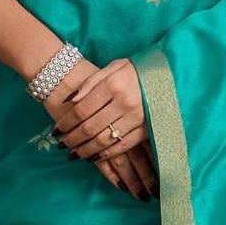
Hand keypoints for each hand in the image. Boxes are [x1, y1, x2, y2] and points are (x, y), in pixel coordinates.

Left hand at [41, 58, 159, 200]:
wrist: (169, 74)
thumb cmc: (136, 70)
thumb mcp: (113, 66)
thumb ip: (91, 83)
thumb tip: (70, 100)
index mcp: (113, 84)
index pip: (82, 110)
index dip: (66, 122)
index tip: (56, 131)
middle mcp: (124, 102)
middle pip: (90, 127)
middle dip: (72, 139)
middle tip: (61, 145)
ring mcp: (137, 118)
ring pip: (104, 140)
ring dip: (85, 150)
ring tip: (73, 154)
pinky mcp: (147, 129)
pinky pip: (122, 146)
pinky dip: (106, 154)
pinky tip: (94, 157)